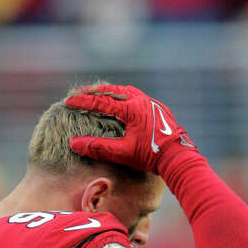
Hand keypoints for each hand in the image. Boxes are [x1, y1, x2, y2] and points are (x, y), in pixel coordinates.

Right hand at [66, 84, 196, 175]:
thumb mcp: (123, 153)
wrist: (179, 157)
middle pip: (113, 90)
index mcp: (131, 108)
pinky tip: (123, 103)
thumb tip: (74, 143)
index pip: (101, 102)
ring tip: (100, 94)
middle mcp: (141, 101)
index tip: (69, 101)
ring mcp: (151, 103)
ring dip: (111, 92)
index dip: (83, 102)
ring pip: (127, 91)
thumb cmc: (151, 156)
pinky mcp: (158, 109)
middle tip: (81, 92)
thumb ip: (98, 147)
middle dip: (95, 91)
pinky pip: (137, 97)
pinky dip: (125, 97)